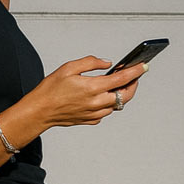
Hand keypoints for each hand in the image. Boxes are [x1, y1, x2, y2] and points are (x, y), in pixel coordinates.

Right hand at [29, 56, 147, 128]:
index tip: (144, 66)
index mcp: (93, 87)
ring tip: (117, 84)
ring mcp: (94, 114)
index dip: (136, 71)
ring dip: (120, 94)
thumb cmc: (51, 90)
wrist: (40, 111)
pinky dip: (109, 103)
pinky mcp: (90, 120)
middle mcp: (96, 102)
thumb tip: (107, 63)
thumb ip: (91, 63)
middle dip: (133, 85)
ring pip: (117, 105)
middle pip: (125, 95)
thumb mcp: (69, 67)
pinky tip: (102, 96)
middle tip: (133, 76)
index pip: (122, 78)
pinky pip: (106, 112)